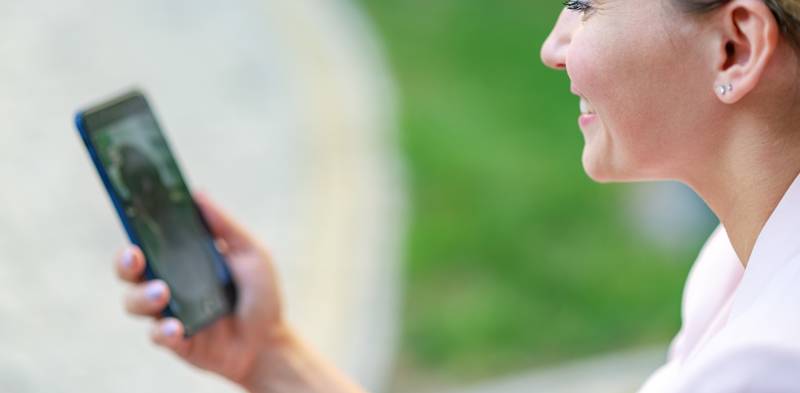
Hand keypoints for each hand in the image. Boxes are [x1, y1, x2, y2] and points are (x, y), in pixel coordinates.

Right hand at [116, 192, 285, 385]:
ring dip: (142, 296)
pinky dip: (163, 331)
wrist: (270, 340)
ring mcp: (168, 313)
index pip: (150, 240)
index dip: (136, 228)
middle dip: (125, 262)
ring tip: (162, 292)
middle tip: (135, 256)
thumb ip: (225, 226)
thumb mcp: (251, 253)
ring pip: (134, 303)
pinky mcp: (175, 341)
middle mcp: (168, 284)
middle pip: (130, 271)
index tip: (133, 214)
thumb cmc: (260, 294)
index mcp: (182, 260)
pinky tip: (177, 327)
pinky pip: (157, 335)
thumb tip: (198, 193)